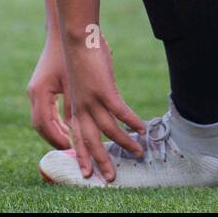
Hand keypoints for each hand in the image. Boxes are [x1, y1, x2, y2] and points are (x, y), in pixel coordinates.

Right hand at [27, 36, 72, 148]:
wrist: (64, 31)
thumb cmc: (71, 53)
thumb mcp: (75, 82)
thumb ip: (74, 105)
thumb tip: (78, 128)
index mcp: (40, 91)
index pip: (43, 124)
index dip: (56, 139)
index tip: (71, 148)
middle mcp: (34, 92)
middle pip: (40, 125)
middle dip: (55, 139)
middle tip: (72, 150)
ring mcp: (37, 90)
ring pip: (42, 119)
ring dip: (56, 132)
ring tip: (71, 142)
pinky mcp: (42, 87)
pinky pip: (47, 110)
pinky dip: (56, 121)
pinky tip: (69, 126)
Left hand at [63, 32, 145, 181]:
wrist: (76, 38)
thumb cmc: (80, 57)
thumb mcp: (81, 81)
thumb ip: (88, 96)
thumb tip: (101, 105)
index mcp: (75, 106)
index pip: (77, 137)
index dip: (83, 155)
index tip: (88, 172)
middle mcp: (81, 107)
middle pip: (90, 141)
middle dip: (101, 161)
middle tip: (111, 178)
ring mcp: (92, 99)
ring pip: (109, 130)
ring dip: (124, 144)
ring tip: (138, 153)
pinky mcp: (104, 90)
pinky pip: (121, 112)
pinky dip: (132, 122)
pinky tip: (142, 129)